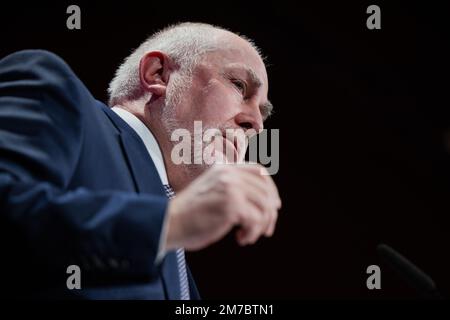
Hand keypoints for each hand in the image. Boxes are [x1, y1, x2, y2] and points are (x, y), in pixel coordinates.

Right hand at [165, 163, 281, 250]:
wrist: (169, 222)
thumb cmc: (190, 213)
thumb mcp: (213, 190)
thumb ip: (233, 188)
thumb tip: (267, 202)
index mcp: (225, 168)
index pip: (259, 172)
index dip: (270, 189)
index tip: (274, 206)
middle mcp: (229, 174)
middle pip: (265, 191)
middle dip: (270, 214)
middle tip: (265, 230)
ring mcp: (231, 188)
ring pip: (264, 207)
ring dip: (260, 226)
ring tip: (247, 236)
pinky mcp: (231, 205)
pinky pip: (256, 220)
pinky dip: (252, 233)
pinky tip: (240, 238)